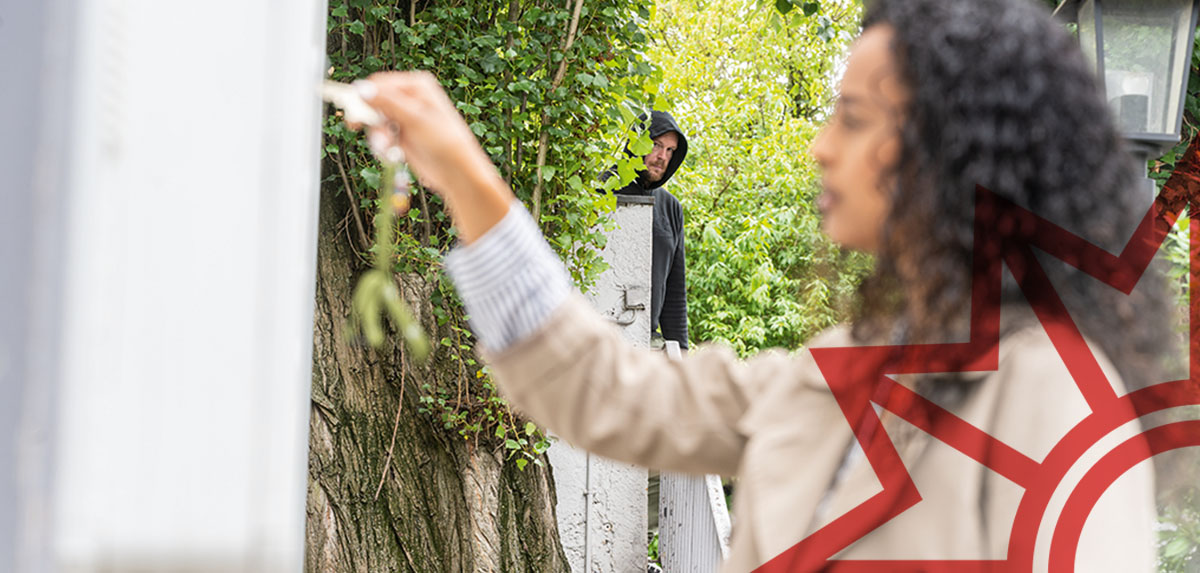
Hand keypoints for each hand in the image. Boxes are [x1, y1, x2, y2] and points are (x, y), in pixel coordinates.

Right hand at [354, 71, 513, 243]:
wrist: (456, 171)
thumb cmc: (444, 141)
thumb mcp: (415, 118)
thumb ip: (388, 102)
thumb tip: (361, 89)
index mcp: (417, 85)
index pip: (380, 84)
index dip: (363, 97)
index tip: (353, 113)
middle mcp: (409, 98)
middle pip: (373, 102)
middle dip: (371, 121)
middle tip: (358, 130)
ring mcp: (404, 117)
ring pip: (375, 122)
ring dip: (378, 138)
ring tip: (388, 150)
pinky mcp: (401, 135)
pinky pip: (381, 136)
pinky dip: (383, 146)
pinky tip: (394, 154)